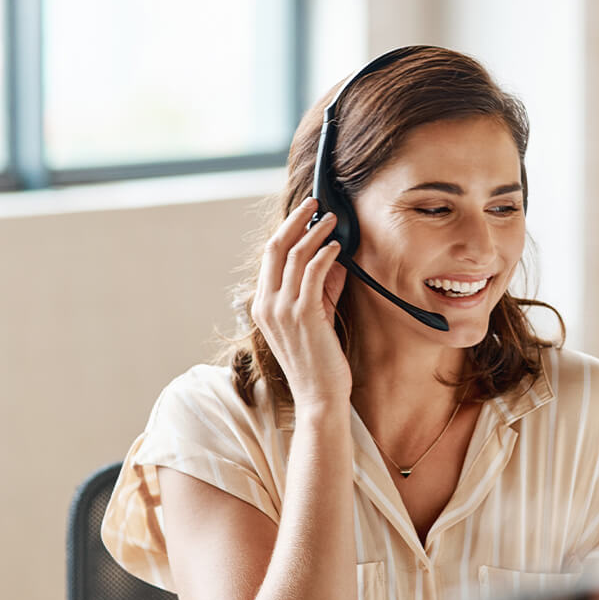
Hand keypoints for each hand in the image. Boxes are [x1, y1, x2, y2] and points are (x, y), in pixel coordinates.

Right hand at [250, 197, 350, 416]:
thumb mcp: (314, 318)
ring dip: (314, 232)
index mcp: (262, 306)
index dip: (286, 231)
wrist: (319, 396)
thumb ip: (320, 287)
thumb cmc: (318, 360)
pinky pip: (312, 272)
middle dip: (296, 221)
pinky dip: (325, 253)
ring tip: (330, 219)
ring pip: (294, 256)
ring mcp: (282, 310)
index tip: (304, 215)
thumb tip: (333, 255)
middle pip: (275, 248)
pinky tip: (337, 246)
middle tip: (314, 203)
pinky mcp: (304, 314)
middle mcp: (267, 305)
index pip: (269, 258)